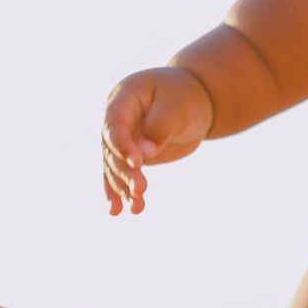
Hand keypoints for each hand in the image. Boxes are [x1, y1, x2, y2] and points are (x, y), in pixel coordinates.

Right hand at [101, 67, 214, 214]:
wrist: (194, 101)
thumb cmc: (185, 97)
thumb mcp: (177, 106)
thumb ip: (160, 127)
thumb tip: (145, 155)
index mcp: (124, 98)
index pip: (115, 124)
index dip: (123, 144)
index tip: (138, 163)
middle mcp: (116, 120)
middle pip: (113, 149)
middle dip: (126, 172)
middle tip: (141, 189)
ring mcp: (122, 138)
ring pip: (115, 166)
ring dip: (123, 187)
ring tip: (137, 207)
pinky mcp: (130, 155)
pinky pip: (120, 174)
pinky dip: (120, 191)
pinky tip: (119, 210)